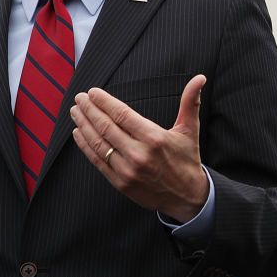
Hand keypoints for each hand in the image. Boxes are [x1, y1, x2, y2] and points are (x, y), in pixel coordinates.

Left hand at [70, 74, 209, 222]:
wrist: (186, 197)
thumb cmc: (187, 159)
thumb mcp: (190, 130)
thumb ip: (190, 103)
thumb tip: (199, 78)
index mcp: (154, 138)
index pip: (122, 115)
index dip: (105, 102)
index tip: (93, 92)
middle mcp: (138, 154)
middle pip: (106, 127)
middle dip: (90, 110)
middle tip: (80, 98)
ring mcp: (127, 169)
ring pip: (99, 143)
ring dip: (84, 125)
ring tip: (76, 112)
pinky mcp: (120, 183)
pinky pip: (98, 161)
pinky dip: (85, 146)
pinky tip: (78, 133)